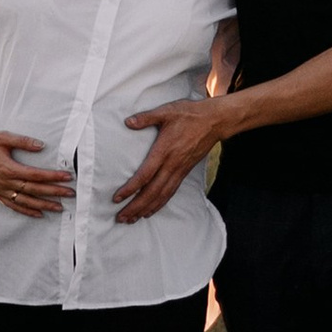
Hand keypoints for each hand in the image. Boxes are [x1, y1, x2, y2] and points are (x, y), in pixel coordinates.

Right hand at [0, 127, 72, 216]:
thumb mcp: (3, 136)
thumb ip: (23, 141)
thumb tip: (42, 145)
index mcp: (8, 168)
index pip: (36, 175)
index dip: (53, 176)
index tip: (67, 177)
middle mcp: (5, 182)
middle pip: (34, 190)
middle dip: (54, 192)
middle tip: (71, 193)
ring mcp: (1, 190)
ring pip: (25, 201)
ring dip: (43, 205)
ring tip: (60, 207)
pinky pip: (13, 206)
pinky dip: (27, 211)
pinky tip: (39, 214)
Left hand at [114, 95, 233, 221]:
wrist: (215, 121)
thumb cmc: (190, 114)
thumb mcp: (167, 111)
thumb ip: (146, 118)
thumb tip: (127, 122)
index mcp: (165, 150)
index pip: (145, 175)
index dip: (130, 189)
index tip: (117, 198)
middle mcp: (172, 165)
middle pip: (152, 192)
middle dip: (135, 207)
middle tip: (120, 218)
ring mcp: (180, 171)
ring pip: (161, 196)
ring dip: (145, 209)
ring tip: (131, 220)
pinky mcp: (184, 172)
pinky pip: (170, 193)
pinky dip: (159, 205)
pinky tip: (150, 212)